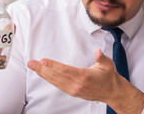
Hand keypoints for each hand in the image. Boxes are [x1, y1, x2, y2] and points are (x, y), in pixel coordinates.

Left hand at [27, 49, 143, 113]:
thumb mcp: (108, 65)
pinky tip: (42, 74)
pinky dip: (49, 79)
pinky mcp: (72, 92)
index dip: (53, 66)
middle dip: (42, 69)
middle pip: (57, 76)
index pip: (65, 70)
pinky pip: (58, 85)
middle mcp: (77, 84)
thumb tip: (97, 52)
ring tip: (33, 66)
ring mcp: (74, 89)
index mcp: (84, 76)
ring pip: (55, 81)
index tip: (43, 61)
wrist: (112, 92)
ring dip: (43, 74)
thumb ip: (102, 58)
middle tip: (31, 62)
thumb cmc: (109, 76)